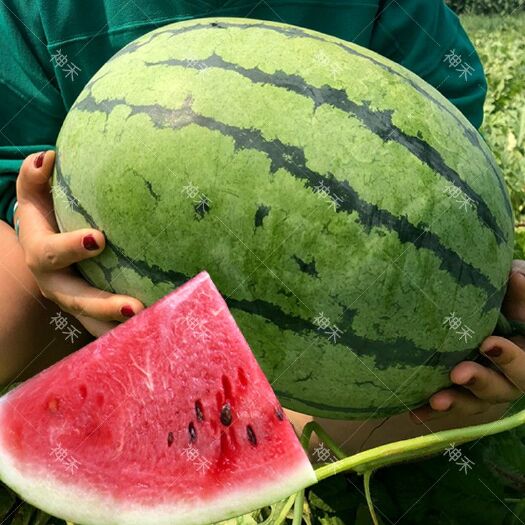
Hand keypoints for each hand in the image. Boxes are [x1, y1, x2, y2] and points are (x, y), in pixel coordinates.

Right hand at [16, 150, 143, 335]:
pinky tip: (161, 330)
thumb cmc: (46, 219)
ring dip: (121, 329)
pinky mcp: (92, 316)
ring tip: (153, 326)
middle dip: (103, 305)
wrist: (44, 252)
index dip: (71, 248)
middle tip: (134, 307)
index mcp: (41, 256)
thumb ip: (34, 179)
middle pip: (77, 301)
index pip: (51, 254)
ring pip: (95, 325)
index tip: (99, 239)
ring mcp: (75, 304)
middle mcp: (57, 286)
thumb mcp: (34, 198)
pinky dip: (132, 334)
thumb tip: (48, 157)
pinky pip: (110, 330)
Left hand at [411, 262, 524, 423]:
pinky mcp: (459, 390)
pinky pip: (447, 403)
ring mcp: (483, 386)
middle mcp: (509, 376)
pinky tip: (413, 413)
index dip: (510, 359)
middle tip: (458, 373)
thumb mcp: (518, 289)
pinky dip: (431, 410)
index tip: (488, 344)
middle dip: (480, 381)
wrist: (483, 305)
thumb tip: (516, 277)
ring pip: (474, 401)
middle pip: (501, 388)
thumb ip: (521, 291)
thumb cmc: (508, 295)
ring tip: (436, 399)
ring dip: (455, 402)